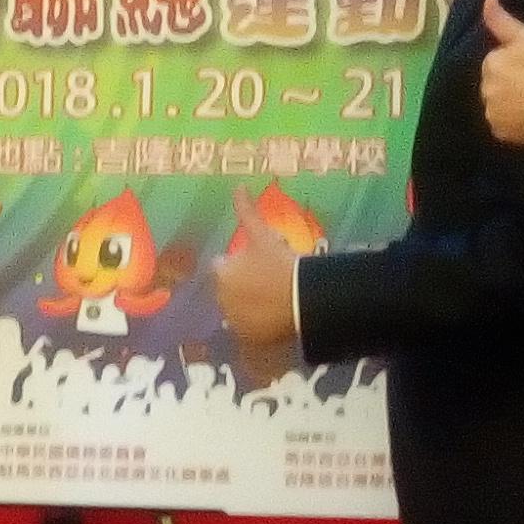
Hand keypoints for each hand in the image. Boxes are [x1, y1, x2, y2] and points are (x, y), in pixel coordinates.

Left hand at [214, 213, 301, 373]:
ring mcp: (234, 320)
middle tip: (272, 277)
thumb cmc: (280, 264)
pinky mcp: (249, 338)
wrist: (301, 300)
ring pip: (242, 307)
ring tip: (278, 296)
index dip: (242, 262)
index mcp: (221, 273)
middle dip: (246, 283)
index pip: (224, 265)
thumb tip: (238, 186)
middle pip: (233, 287)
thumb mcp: (263, 235)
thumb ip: (246, 210)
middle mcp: (221, 298)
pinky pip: (251, 328)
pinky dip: (259, 323)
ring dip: (252, 302)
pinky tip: (277, 315)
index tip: (261, 261)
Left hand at [478, 0, 523, 147]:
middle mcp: (485, 90)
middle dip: (510, 81)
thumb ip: (502, 20)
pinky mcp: (502, 134)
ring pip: (498, 103)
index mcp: (490, 63)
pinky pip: (504, 124)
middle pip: (495, 82)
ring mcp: (492, 114)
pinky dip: (513, 120)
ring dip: (510, 101)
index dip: (516, 61)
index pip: (496, 59)